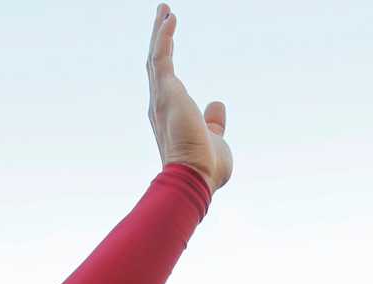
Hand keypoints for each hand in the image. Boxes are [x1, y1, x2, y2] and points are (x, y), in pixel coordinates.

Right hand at [147, 4, 232, 192]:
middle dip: (159, 39)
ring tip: (165, 10)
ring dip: (160, 32)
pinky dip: (164, 36)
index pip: (165, 81)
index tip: (170, 38)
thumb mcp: (214, 138)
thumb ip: (214, 122)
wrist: (195, 177)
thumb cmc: (205, 167)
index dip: (166, 58)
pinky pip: (162, 57)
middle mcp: (160, 105)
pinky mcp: (167, 92)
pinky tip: (170, 18)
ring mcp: (161, 98)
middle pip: (156, 65)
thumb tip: (217, 104)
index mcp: (169, 116)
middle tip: (163, 17)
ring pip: (156, 57)